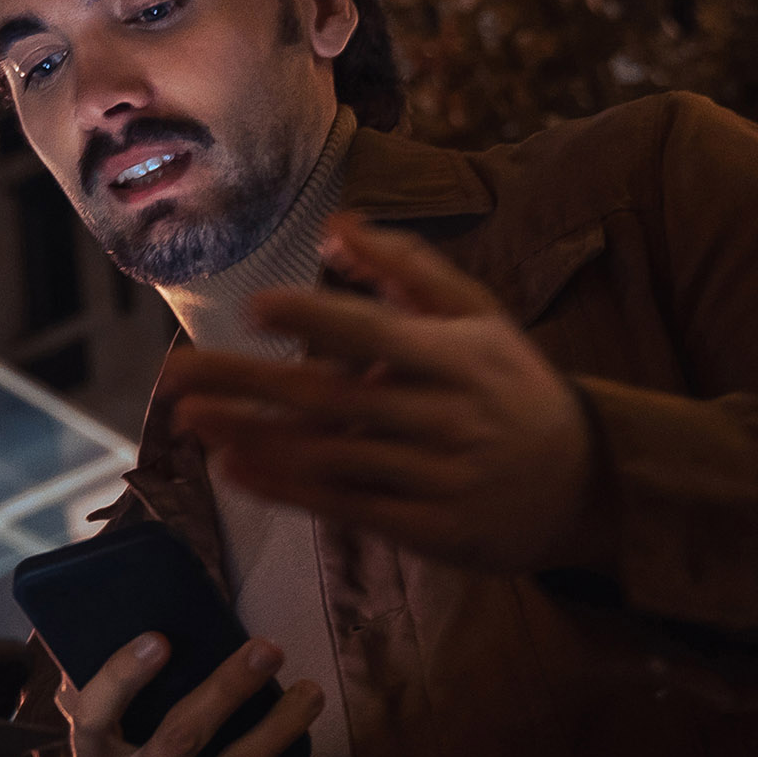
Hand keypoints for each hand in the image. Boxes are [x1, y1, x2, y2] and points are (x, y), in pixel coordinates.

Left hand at [168, 216, 610, 573]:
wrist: (584, 484)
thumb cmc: (513, 386)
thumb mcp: (480, 318)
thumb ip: (408, 269)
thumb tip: (336, 228)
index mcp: (458, 357)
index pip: (376, 334)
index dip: (316, 321)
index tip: (254, 308)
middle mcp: (444, 417)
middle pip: (331, 399)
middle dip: (246, 384)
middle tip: (174, 374)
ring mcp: (434, 477)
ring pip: (328, 457)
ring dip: (252, 438)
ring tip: (190, 419)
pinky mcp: (425, 529)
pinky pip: (344, 508)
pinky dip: (286, 490)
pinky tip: (234, 469)